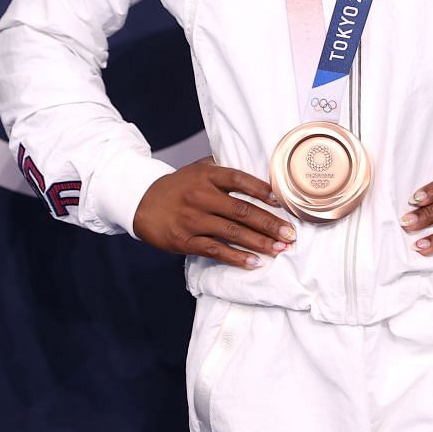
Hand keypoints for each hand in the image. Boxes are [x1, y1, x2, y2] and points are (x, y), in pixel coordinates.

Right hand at [133, 157, 297, 268]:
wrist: (142, 202)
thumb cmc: (178, 186)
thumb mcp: (198, 169)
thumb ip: (223, 169)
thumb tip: (258, 174)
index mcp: (206, 175)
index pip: (239, 180)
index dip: (262, 190)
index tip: (282, 202)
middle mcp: (201, 196)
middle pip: (241, 210)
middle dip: (269, 223)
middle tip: (290, 234)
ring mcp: (193, 219)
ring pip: (232, 232)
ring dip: (259, 242)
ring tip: (279, 249)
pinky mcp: (185, 240)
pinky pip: (216, 250)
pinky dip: (237, 257)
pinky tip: (254, 262)